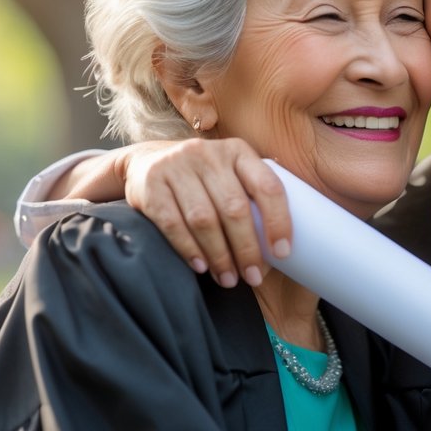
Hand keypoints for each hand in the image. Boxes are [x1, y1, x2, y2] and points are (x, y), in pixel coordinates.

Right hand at [119, 138, 292, 287]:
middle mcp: (209, 154)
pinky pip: (172, 223)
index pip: (267, 186)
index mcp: (238, 152)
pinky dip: (189, 249)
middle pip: (234, 207)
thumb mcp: (230, 174)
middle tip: (253, 277)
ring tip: (228, 278)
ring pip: (204, 219)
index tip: (282, 253)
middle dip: (247, 249)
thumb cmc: (204, 179)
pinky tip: (201, 267)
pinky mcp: (151, 183)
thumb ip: (253, 197)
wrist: (147, 161)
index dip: (278, 221)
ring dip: (219, 255)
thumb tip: (282, 249)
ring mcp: (177, 165)